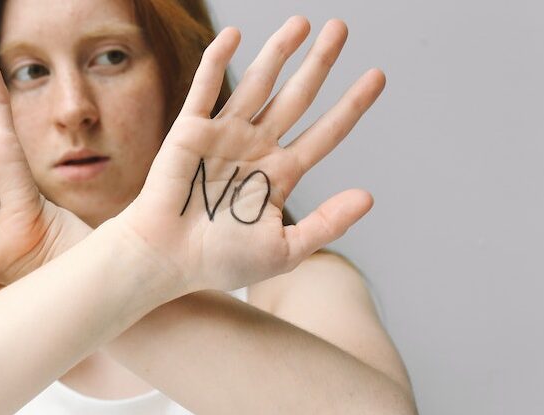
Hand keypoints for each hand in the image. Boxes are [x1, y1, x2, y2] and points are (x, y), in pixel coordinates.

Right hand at [114, 17, 382, 291]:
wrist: (166, 260)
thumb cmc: (218, 261)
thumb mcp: (285, 249)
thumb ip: (327, 224)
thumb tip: (369, 196)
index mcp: (280, 174)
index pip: (325, 132)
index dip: (352, 105)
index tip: (377, 76)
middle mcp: (256, 148)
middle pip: (297, 96)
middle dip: (319, 63)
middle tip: (340, 29)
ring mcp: (223, 136)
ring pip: (257, 84)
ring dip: (278, 51)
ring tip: (301, 22)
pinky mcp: (190, 131)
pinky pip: (206, 89)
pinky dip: (217, 60)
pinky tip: (234, 34)